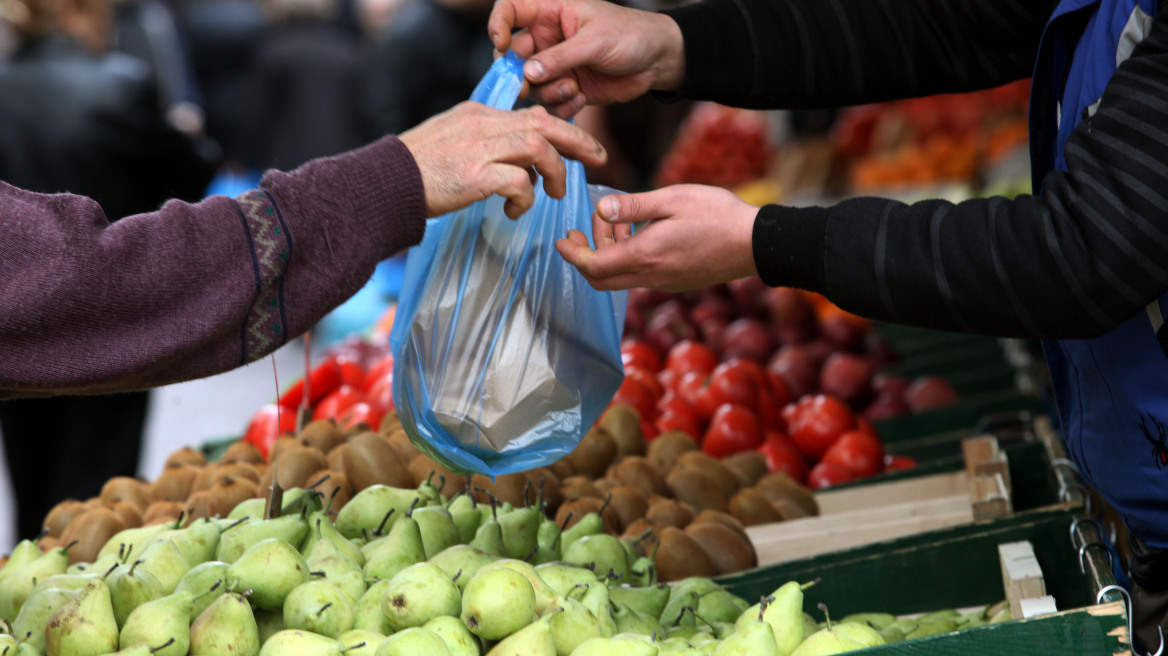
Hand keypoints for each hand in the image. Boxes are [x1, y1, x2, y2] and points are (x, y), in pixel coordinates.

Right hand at [400, 101, 605, 218]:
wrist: (383, 184)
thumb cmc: (417, 171)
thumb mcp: (454, 142)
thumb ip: (486, 143)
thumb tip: (521, 164)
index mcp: (479, 115)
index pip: (532, 114)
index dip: (563, 128)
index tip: (581, 145)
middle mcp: (483, 125)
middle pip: (544, 123)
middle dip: (578, 140)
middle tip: (598, 158)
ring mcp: (479, 149)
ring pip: (538, 148)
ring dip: (554, 173)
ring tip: (553, 194)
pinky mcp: (475, 176)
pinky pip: (519, 182)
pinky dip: (525, 198)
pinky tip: (514, 211)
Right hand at [488, 0, 683, 117]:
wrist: (657, 60)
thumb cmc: (630, 36)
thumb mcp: (595, 41)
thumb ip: (560, 57)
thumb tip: (527, 71)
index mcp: (550, 13)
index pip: (510, 10)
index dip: (498, 25)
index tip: (501, 44)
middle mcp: (547, 39)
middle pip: (513, 56)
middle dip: (519, 74)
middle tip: (528, 87)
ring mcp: (556, 65)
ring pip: (531, 84)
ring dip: (547, 92)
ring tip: (573, 89)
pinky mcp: (567, 88)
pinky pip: (549, 103)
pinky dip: (561, 106)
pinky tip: (581, 100)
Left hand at [557, 185, 758, 290]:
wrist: (756, 244)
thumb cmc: (718, 215)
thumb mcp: (672, 199)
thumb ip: (633, 206)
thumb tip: (601, 209)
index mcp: (646, 256)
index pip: (593, 266)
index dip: (572, 254)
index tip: (561, 239)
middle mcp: (651, 276)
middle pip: (601, 280)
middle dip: (585, 255)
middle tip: (582, 229)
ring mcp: (665, 283)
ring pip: (621, 277)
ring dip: (609, 252)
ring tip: (618, 221)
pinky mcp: (676, 282)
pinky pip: (640, 276)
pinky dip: (629, 257)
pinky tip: (641, 233)